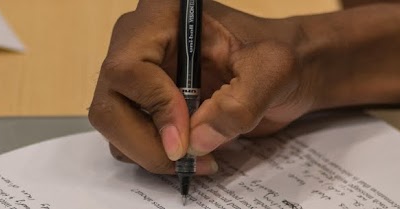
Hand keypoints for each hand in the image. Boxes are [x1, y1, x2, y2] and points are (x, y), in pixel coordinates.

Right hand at [88, 0, 318, 174]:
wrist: (289, 69)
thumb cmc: (280, 56)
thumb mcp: (273, 73)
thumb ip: (240, 104)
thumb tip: (197, 139)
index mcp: (164, 16)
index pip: (129, 67)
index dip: (154, 107)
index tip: (187, 137)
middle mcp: (140, 43)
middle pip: (110, 102)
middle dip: (146, 140)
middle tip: (187, 160)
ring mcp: (138, 75)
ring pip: (115, 125)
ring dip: (153, 152)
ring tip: (201, 158)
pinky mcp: (144, 103)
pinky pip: (130, 137)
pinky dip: (157, 154)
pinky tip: (195, 153)